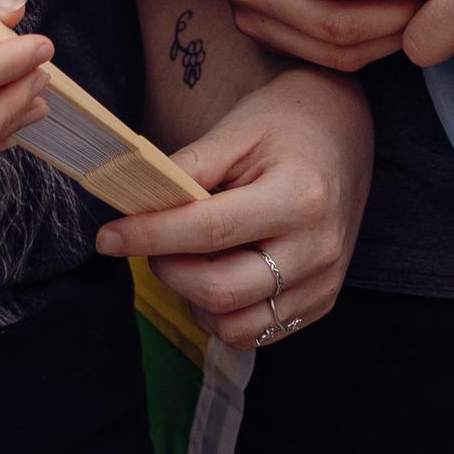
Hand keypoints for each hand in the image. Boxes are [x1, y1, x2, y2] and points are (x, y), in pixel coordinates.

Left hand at [92, 66, 373, 350]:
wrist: (346, 130)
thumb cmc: (287, 121)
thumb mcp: (237, 130)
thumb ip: (188, 169)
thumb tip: (135, 201)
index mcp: (299, 196)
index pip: (210, 232)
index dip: (151, 236)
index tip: (107, 236)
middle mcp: (317, 250)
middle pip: (219, 290)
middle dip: (167, 269)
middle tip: (147, 240)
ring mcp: (323, 283)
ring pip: (234, 326)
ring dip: (192, 298)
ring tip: (184, 256)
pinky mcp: (320, 303)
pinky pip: (257, 332)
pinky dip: (222, 312)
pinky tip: (215, 271)